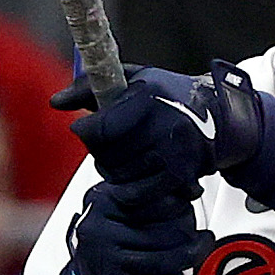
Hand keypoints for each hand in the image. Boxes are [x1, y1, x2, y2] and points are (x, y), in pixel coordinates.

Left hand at [51, 66, 211, 196]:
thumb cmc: (169, 95)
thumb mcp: (133, 79)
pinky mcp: (178, 177)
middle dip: (101, 150)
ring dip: (115, 170)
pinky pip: (134, 194)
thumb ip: (90, 87)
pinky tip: (139, 174)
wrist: (217, 116)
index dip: (85, 130)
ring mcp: (172, 153)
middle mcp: (162, 124)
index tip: (84, 127)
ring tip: (130, 156)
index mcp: (148, 96)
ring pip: (117, 176)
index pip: (100, 127)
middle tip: (113, 142)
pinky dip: (129, 188)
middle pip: (105, 154)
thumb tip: (57, 102)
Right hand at [66, 174, 203, 274]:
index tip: (189, 209)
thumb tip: (193, 190)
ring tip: (195, 253)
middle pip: (163, 231)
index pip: (155, 199)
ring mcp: (103, 257)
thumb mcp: (124, 206)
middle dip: (190, 236)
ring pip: (164, 259)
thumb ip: (152, 196)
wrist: (88, 273)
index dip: (181, 206)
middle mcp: (99, 226)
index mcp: (104, 199)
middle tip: (202, 238)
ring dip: (188, 259)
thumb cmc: (113, 237)